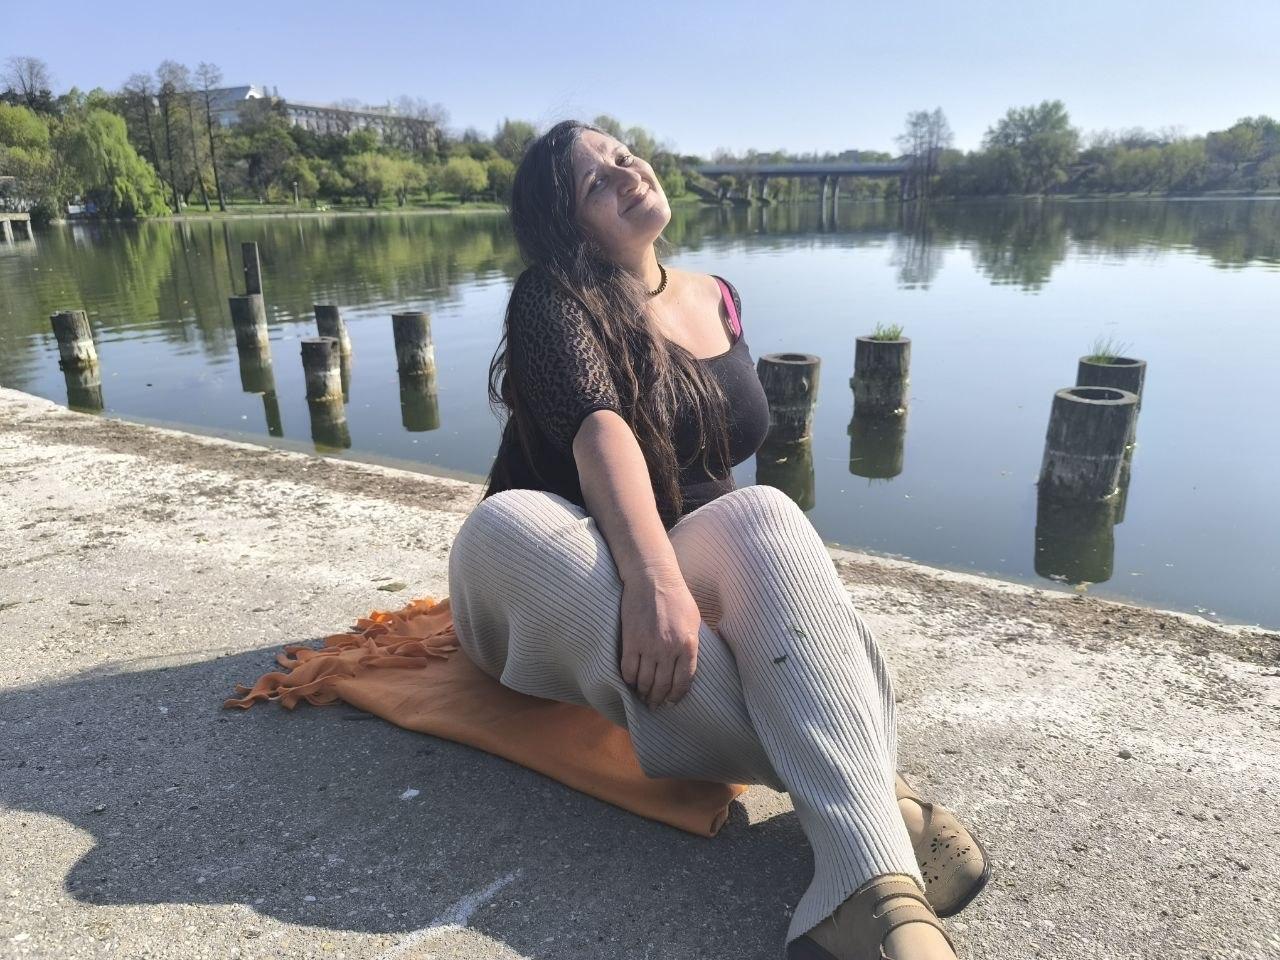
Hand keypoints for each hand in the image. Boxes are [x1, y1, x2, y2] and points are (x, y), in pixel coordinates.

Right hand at [619, 567, 699, 707]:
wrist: (652, 578)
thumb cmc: (677, 597)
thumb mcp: (694, 620)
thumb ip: (693, 644)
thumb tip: (690, 665)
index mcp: (688, 645)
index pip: (683, 682)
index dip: (676, 696)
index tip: (671, 702)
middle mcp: (669, 649)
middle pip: (662, 685)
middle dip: (658, 699)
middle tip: (654, 705)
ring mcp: (649, 646)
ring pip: (644, 681)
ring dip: (642, 693)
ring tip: (642, 696)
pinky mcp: (631, 641)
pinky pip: (628, 669)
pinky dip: (629, 680)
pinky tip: (630, 681)